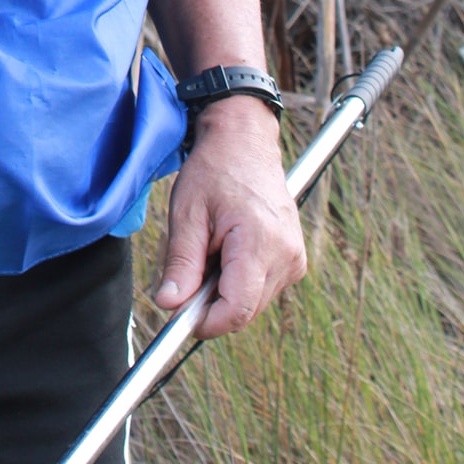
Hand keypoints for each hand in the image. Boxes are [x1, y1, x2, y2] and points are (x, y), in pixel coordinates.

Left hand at [152, 96, 305, 339]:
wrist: (245, 141)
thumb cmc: (214, 170)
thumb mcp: (187, 213)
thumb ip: (180, 263)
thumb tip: (169, 305)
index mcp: (259, 243)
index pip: (237, 310)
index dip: (206, 322)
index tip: (180, 316)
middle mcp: (286, 256)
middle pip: (244, 310)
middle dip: (212, 303)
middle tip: (190, 269)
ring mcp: (295, 258)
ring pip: (253, 303)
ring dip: (226, 290)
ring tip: (212, 249)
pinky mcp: (295, 259)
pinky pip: (263, 288)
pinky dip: (240, 280)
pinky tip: (228, 250)